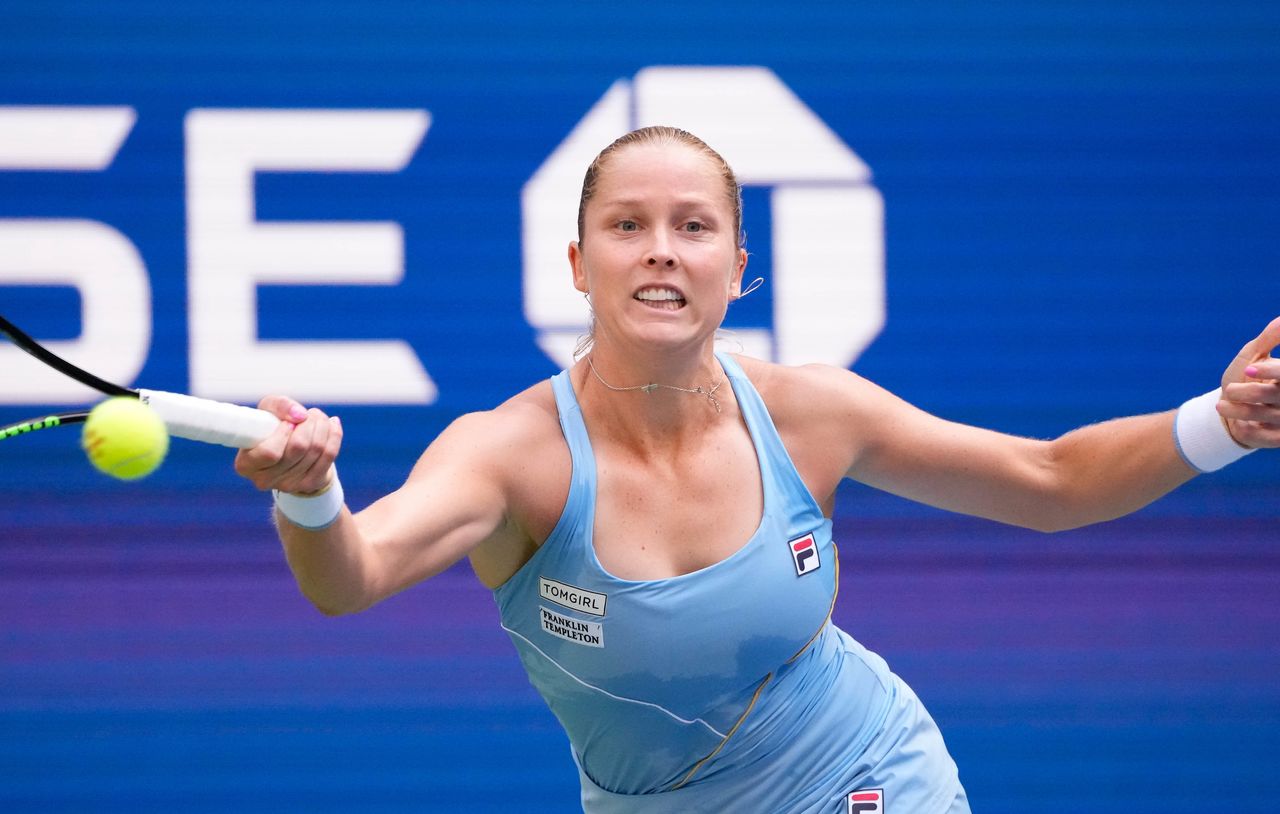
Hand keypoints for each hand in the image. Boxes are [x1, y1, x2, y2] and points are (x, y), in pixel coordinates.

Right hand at [234, 395, 342, 493]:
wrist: (289, 451)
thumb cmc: (272, 427)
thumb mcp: (268, 411)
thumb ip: (279, 406)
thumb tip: (300, 415)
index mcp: (246, 464)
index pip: (270, 452)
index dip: (283, 432)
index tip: (287, 422)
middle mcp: (265, 479)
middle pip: (298, 448)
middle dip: (308, 423)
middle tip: (308, 414)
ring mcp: (289, 485)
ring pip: (317, 450)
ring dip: (322, 425)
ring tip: (317, 417)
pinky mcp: (311, 484)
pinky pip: (329, 455)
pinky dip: (334, 435)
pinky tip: (332, 424)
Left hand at [1217, 316, 1279, 448]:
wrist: (1230, 409)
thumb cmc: (1245, 377)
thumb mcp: (1253, 355)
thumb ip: (1269, 338)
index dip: (1271, 371)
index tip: (1248, 369)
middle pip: (1277, 395)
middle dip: (1252, 393)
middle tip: (1230, 390)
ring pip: (1268, 416)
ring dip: (1241, 411)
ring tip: (1221, 405)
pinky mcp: (1278, 439)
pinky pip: (1264, 437)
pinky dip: (1247, 430)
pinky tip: (1238, 425)